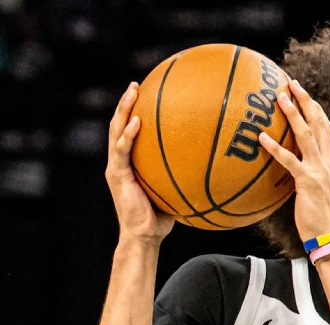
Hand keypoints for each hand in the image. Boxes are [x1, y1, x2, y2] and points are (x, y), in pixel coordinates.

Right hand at [106, 82, 174, 244]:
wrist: (144, 236)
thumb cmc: (162, 217)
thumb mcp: (175, 189)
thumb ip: (185, 172)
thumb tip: (214, 161)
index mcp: (130, 162)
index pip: (130, 131)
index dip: (134, 112)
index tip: (146, 93)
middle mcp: (120, 160)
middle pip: (119, 124)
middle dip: (126, 103)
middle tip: (135, 84)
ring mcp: (116, 167)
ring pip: (115, 131)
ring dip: (123, 110)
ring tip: (132, 92)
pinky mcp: (117, 175)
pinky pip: (122, 150)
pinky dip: (128, 135)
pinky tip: (137, 122)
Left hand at [259, 80, 329, 241]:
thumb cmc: (320, 217)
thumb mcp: (318, 190)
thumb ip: (309, 174)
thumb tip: (294, 168)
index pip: (325, 128)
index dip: (314, 108)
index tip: (303, 93)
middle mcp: (328, 161)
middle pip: (318, 123)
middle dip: (305, 101)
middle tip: (291, 83)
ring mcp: (319, 170)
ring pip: (306, 135)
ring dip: (292, 114)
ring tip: (279, 98)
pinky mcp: (307, 182)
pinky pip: (289, 160)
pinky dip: (275, 147)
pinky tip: (262, 137)